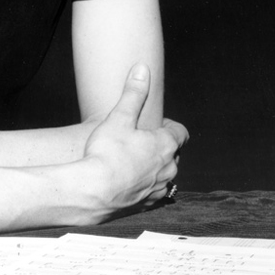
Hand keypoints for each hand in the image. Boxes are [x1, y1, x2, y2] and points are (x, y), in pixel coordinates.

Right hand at [82, 63, 187, 218]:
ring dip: (154, 169)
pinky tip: (128, 184)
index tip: (154, 124)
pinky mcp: (147, 205)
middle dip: (160, 147)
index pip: (180, 133)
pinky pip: (153, 194)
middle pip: (173, 154)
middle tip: (140, 141)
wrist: (94, 192)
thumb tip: (143, 68)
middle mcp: (168, 169)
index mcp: (165, 145)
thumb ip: (133, 93)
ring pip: (164, 176)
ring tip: (133, 163)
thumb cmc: (107, 153)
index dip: (169, 126)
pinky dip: (145, 187)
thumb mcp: (119, 117)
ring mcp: (158, 189)